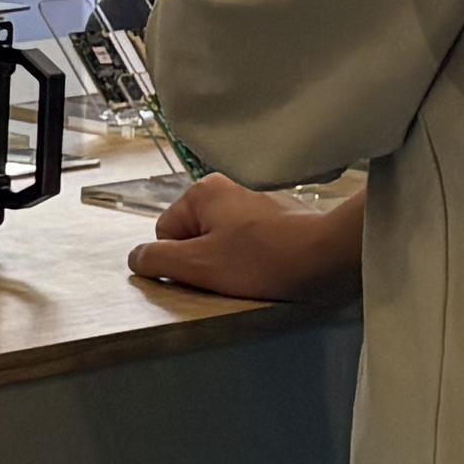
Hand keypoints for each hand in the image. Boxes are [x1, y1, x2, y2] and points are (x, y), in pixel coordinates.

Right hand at [127, 171, 365, 306]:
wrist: (328, 255)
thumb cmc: (262, 259)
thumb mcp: (199, 266)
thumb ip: (158, 261)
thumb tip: (135, 259)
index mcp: (201, 192)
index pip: (165, 233)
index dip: (179, 261)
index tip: (206, 271)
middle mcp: (226, 188)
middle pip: (193, 237)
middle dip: (205, 261)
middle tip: (229, 275)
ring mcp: (253, 200)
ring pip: (221, 242)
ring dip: (229, 262)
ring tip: (252, 273)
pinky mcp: (277, 217)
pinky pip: (248, 242)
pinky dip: (253, 258)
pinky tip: (268, 269)